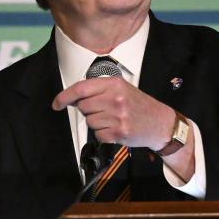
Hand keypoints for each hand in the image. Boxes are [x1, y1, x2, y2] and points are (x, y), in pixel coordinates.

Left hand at [52, 76, 174, 150]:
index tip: (57, 103)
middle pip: (83, 107)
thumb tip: (73, 98)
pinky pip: (98, 134)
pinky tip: (116, 129)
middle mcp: (115, 98)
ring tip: (113, 119)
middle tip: (104, 111)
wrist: (160, 123)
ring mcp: (117, 116)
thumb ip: (98, 91)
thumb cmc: (139, 106)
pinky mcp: (118, 132)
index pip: (80, 89)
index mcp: (114, 84)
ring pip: (89, 122)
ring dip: (97, 123)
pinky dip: (104, 134)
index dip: (64, 97)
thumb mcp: (121, 89)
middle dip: (89, 111)